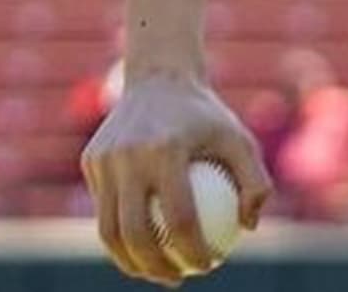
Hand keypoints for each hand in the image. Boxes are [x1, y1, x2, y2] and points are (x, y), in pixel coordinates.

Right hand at [80, 70, 272, 286]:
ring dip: (130, 260)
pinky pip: (104, 208)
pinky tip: (143, 247)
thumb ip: (256, 182)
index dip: (193, 252)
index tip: (208, 266)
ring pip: (108, 228)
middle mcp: (129, 156)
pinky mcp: (91, 161)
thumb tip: (249, 228)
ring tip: (156, 273)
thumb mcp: (241, 139)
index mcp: (166, 150)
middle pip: (135, 232)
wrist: (160, 76)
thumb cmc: (207, 115)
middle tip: (177, 278)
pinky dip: (121, 233)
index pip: (179, 219)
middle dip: (155, 268)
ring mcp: (104, 159)